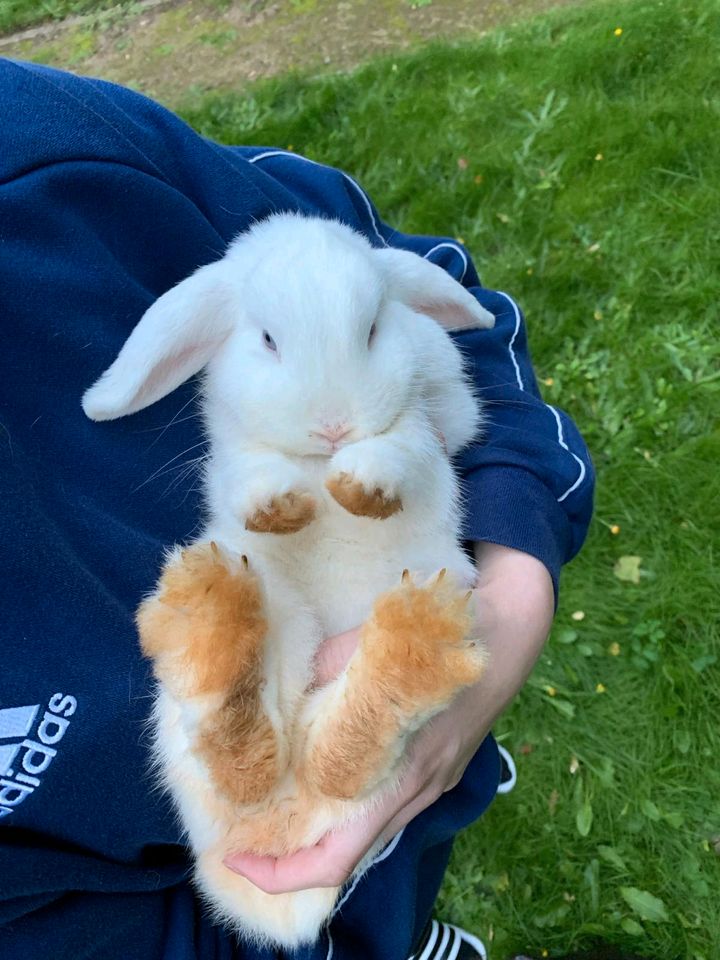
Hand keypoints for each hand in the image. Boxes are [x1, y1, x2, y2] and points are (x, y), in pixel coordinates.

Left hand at [224, 544, 553, 892]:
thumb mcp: (376, 647)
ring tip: (277, 817)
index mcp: (402, 773)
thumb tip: (289, 687)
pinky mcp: (438, 770)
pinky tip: (327, 784)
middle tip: (245, 841)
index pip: (337, 857)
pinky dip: (350, 812)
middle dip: (291, 861)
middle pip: (348, 855)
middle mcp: (418, 790)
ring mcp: (433, 784)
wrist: (509, 632)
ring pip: (368, 833)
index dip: (282, 873)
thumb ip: (327, 670)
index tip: (237, 858)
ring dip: (322, 838)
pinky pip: (386, 809)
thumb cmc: (446, 640)